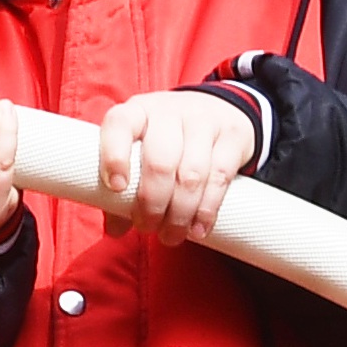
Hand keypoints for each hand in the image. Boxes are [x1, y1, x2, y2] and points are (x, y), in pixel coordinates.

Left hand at [96, 87, 255, 238]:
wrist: (218, 110)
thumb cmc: (167, 140)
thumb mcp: (141, 151)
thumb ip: (124, 189)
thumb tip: (115, 229)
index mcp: (137, 112)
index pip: (119, 124)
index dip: (114, 156)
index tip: (117, 187)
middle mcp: (169, 112)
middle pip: (159, 160)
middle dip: (151, 203)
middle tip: (147, 227)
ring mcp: (203, 121)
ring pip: (191, 173)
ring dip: (179, 213)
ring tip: (171, 235)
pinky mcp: (232, 135)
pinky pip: (220, 177)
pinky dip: (207, 209)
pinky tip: (198, 228)